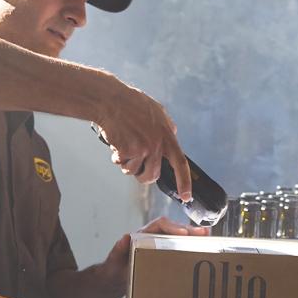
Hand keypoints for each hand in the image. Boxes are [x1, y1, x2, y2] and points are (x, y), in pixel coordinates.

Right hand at [95, 83, 191, 200]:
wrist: (111, 100)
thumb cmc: (132, 104)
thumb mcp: (158, 113)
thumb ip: (166, 128)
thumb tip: (171, 138)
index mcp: (167, 135)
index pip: (180, 163)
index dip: (184, 182)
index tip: (186, 197)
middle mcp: (156, 144)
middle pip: (152, 175)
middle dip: (144, 176)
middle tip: (137, 168)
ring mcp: (142, 149)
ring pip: (134, 171)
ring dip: (127, 163)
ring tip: (124, 145)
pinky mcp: (127, 151)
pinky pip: (121, 164)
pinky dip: (117, 157)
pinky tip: (116, 142)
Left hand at [100, 216, 208, 287]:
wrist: (116, 279)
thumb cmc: (114, 269)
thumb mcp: (114, 260)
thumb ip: (118, 249)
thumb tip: (124, 237)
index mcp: (143, 234)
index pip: (160, 225)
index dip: (173, 227)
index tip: (183, 233)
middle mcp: (153, 237)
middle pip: (174, 228)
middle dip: (189, 230)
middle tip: (204, 233)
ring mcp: (160, 245)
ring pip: (179, 237)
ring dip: (193, 237)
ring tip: (208, 238)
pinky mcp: (165, 254)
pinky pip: (179, 247)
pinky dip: (191, 247)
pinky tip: (202, 250)